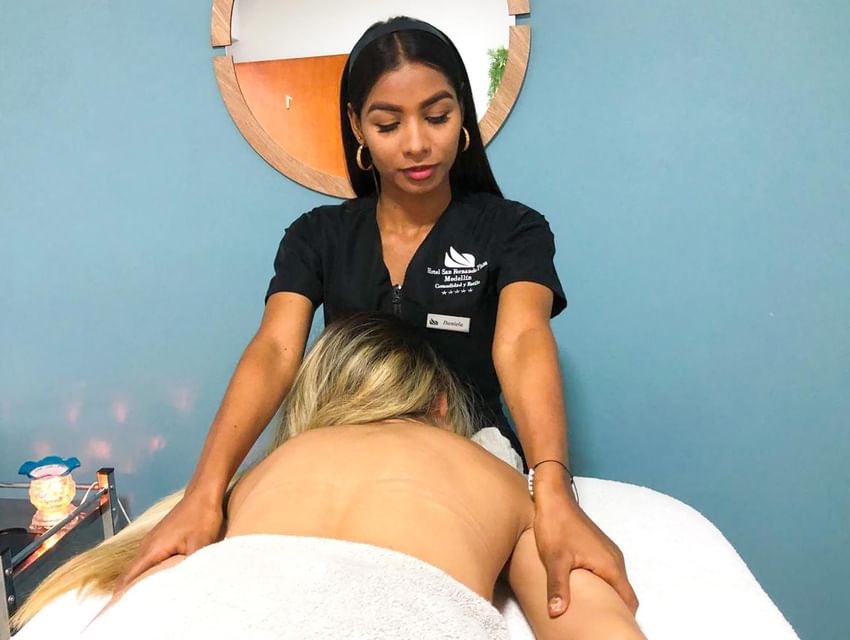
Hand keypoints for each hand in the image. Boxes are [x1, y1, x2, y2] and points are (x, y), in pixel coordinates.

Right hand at [111, 490, 223, 600]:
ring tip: (138, 602)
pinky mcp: (159, 539)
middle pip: (128, 576)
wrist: (203, 493)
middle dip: (125, 594)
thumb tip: (189, 585)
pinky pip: (145, 561)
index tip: (115, 611)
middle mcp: (146, 546)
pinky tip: (152, 582)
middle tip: (128, 612)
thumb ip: (191, 566)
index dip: (119, 597)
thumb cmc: (201, 517)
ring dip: (134, 584)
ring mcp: (151, 541)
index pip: (127, 579)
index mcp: (151, 551)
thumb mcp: (200, 544)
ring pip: (137, 568)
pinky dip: (143, 574)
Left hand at [532, 468, 637, 617]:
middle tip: (599, 623)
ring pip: (615, 583)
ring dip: (607, 597)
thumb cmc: (556, 526)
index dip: (623, 617)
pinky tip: (584, 591)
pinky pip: (607, 573)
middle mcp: (615, 559)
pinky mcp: (598, 547)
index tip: (610, 626)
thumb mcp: (555, 559)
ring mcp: (608, 552)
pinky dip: (601, 585)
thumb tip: (557, 613)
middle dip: (615, 610)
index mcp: (611, 566)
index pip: (629, 601)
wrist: (553, 498)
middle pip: (624, 594)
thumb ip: (558, 587)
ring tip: (592, 612)